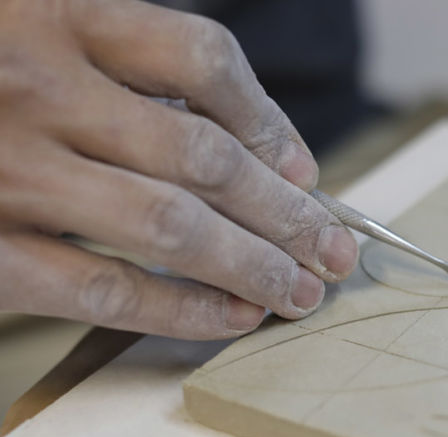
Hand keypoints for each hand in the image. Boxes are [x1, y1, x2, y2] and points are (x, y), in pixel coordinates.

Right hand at [0, 0, 358, 339]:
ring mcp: (9, 171)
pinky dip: (185, 308)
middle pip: (206, 154)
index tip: (304, 170)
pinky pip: (109, 288)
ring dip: (257, 263)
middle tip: (336, 249)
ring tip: (305, 290)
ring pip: (175, 225)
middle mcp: (36, 86)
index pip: (200, 59)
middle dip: (289, 211)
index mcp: (51, 13)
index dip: (270, 119)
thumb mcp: (20, 27)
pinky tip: (235, 317)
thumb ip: (108, 64)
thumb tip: (239, 142)